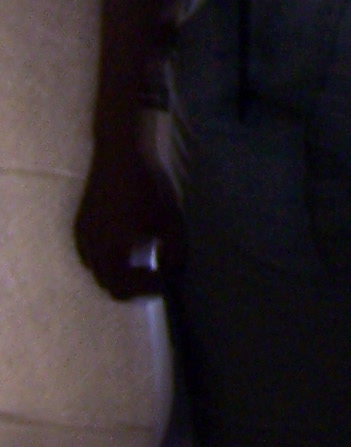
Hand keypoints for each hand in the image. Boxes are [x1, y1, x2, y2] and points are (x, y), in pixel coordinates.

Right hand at [74, 136, 180, 300]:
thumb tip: (172, 277)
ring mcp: (81, 237)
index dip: (146, 292)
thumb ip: (175, 255)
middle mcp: (90, 249)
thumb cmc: (148, 188)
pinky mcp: (80, 224)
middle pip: (109, 285)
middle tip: (158, 277)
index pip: (123, 290)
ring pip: (97, 271)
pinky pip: (89, 255)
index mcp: (110, 252)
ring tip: (144, 264)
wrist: (120, 154)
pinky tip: (125, 249)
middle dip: (134, 287)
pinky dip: (106, 261)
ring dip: (119, 275)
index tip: (166, 282)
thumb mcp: (171, 223)